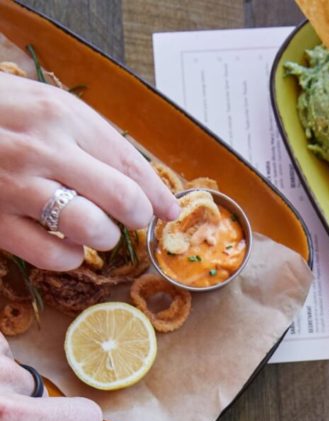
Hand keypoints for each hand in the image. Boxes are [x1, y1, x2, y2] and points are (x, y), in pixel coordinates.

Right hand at [0, 75, 178, 270]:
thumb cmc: (2, 119)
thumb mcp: (47, 110)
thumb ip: (96, 143)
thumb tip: (154, 195)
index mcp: (60, 115)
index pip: (129, 162)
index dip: (157, 194)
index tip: (167, 211)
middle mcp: (42, 149)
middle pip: (122, 198)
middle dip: (135, 216)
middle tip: (128, 218)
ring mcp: (18, 187)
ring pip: (92, 228)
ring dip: (103, 237)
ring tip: (93, 229)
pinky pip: (55, 256)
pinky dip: (70, 258)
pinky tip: (63, 244)